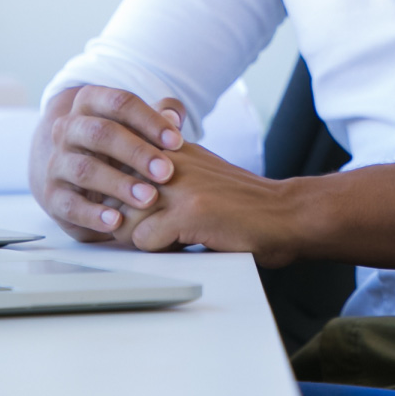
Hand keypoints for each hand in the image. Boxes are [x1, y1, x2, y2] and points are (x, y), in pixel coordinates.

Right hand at [32, 86, 185, 240]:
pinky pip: (69, 205)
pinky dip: (93, 215)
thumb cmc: (129, 141)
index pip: (120, 103)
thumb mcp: (145, 123)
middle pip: (101, 133)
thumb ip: (164, 114)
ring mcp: (57, 162)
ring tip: (148, 198)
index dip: (150, 120)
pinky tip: (117, 222)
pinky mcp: (52, 196)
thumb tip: (173, 118)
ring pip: (85, 170)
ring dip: (119, 184)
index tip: (178, 142)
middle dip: (136, 152)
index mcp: (91, 102)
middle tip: (166, 172)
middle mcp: (68, 128)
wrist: (89, 174)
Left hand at [120, 142, 297, 265]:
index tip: (125, 204)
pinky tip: (187, 242)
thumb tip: (110, 180)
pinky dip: (160, 250)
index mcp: (172, 145)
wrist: (284, 215)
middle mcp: (173, 158)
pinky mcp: (190, 212)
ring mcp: (181, 183)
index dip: (110, 189)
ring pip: (123, 218)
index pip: (113, 161)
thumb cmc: (239, 201)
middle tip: (155, 227)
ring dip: (142, 236)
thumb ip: (161, 164)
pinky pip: (144, 240)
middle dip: (124, 219)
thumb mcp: (199, 167)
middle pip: (112, 193)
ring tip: (173, 235)